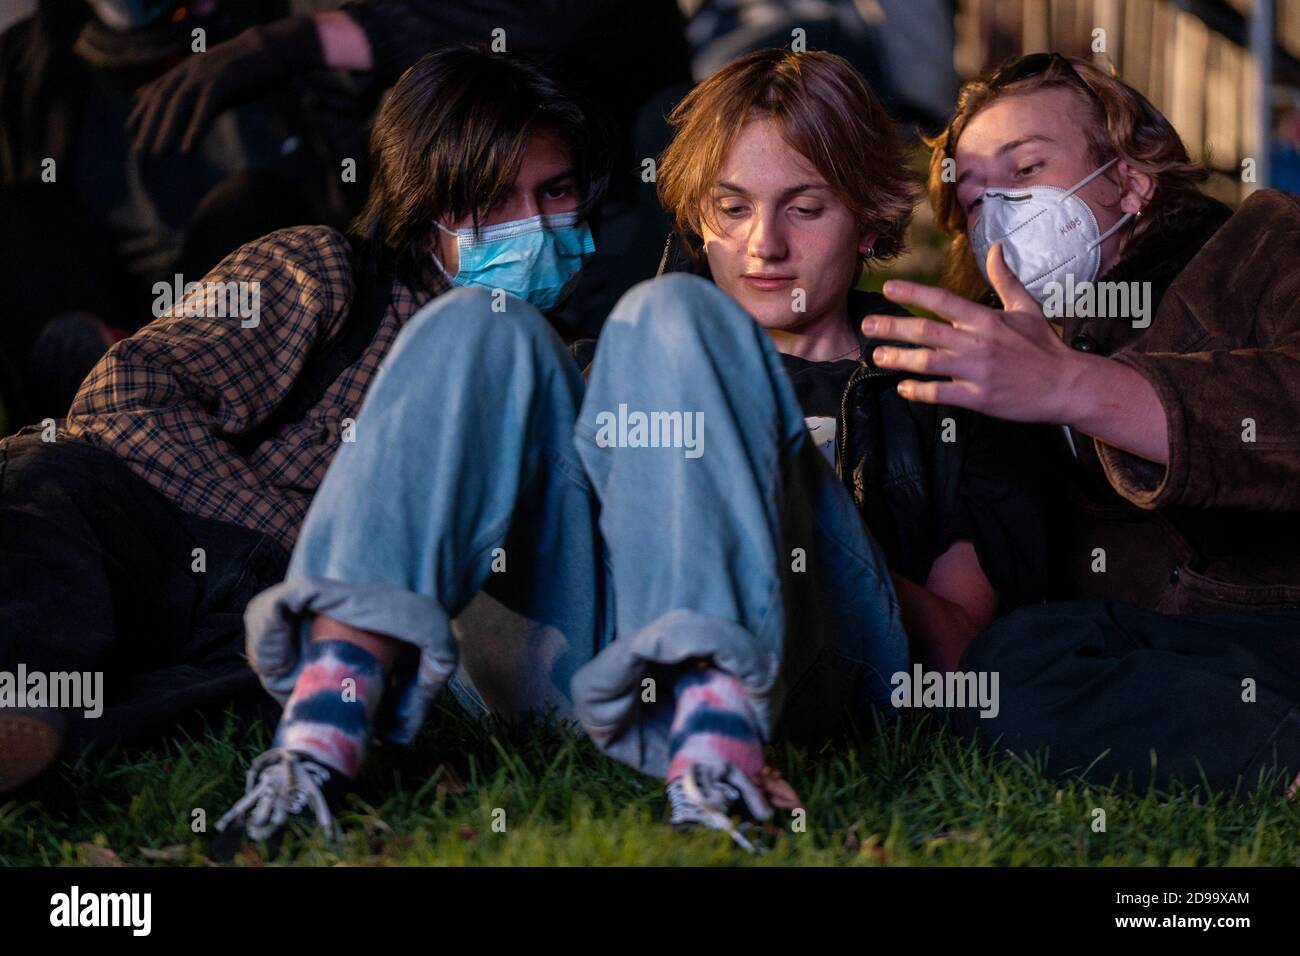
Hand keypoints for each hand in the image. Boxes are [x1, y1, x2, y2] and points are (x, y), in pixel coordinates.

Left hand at [129, 16, 321, 154]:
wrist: (273, 51)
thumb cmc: (248, 70)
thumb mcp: (216, 81)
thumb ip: (197, 93)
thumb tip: (180, 108)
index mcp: (186, 70)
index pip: (155, 91)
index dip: (141, 112)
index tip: (130, 134)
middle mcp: (190, 69)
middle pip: (162, 98)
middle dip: (149, 125)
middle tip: (141, 151)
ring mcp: (207, 73)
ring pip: (178, 103)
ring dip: (166, 129)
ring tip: (160, 153)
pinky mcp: (225, 80)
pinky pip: (206, 107)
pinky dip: (195, 128)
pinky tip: (187, 148)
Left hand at [861, 243, 1085, 422]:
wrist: (1066, 385)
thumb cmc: (1044, 346)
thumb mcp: (1026, 307)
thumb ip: (1005, 279)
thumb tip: (996, 248)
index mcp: (986, 319)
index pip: (943, 301)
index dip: (913, 294)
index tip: (888, 289)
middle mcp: (978, 343)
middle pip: (926, 332)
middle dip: (892, 327)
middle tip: (866, 326)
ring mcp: (977, 371)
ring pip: (928, 363)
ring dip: (899, 359)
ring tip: (877, 356)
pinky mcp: (979, 398)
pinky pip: (941, 393)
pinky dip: (919, 391)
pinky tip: (903, 389)